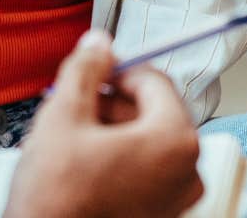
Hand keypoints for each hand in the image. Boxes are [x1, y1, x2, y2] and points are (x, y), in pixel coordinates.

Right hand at [1, 31, 202, 217]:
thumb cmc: (59, 197)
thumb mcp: (64, 115)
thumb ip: (85, 70)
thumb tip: (97, 45)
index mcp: (174, 140)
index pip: (155, 80)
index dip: (118, 68)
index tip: (95, 70)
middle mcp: (186, 171)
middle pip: (155, 111)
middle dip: (114, 100)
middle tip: (78, 100)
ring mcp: (176, 198)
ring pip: (149, 140)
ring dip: (113, 127)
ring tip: (74, 131)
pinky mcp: (160, 214)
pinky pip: (147, 169)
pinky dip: (119, 155)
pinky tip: (84, 157)